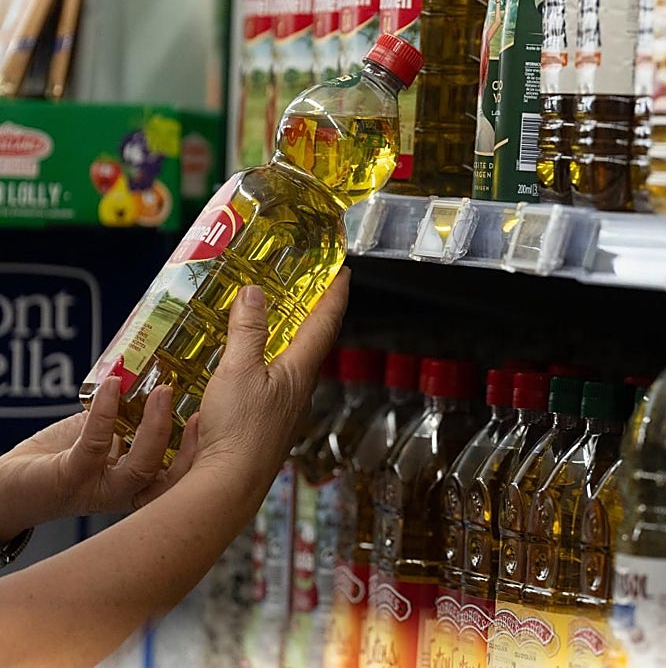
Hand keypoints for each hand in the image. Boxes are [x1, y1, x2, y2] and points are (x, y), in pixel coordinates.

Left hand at [0, 378, 198, 541]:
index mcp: (135, 484)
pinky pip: (96, 445)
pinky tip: (111, 387)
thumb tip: (149, 381)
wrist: (8, 486)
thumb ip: (125, 420)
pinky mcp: (70, 478)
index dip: (198, 453)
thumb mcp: (101, 437)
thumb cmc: (56, 460)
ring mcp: (98, 488)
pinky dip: (106, 412)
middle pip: (168, 478)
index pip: (178, 478)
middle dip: (189, 445)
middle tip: (196, 407)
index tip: (209, 421)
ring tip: (161, 392)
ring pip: (140, 467)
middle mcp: (122, 493)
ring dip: (155, 427)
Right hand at [191, 269, 349, 475]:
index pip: (324, 322)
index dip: (333, 294)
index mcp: (299, 370)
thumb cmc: (239, 431)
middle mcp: (299, 388)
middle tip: (309, 290)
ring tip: (276, 321)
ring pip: (294, 363)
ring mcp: (285, 408)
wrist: (230, 485)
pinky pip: (274, 382)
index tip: (343, 272)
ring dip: (289, 338)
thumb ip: (247, 331)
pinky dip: (268, 362)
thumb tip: (254, 294)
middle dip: (313, 313)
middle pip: (313, 342)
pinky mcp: (268, 424)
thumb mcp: (238, 370)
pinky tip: (249, 366)